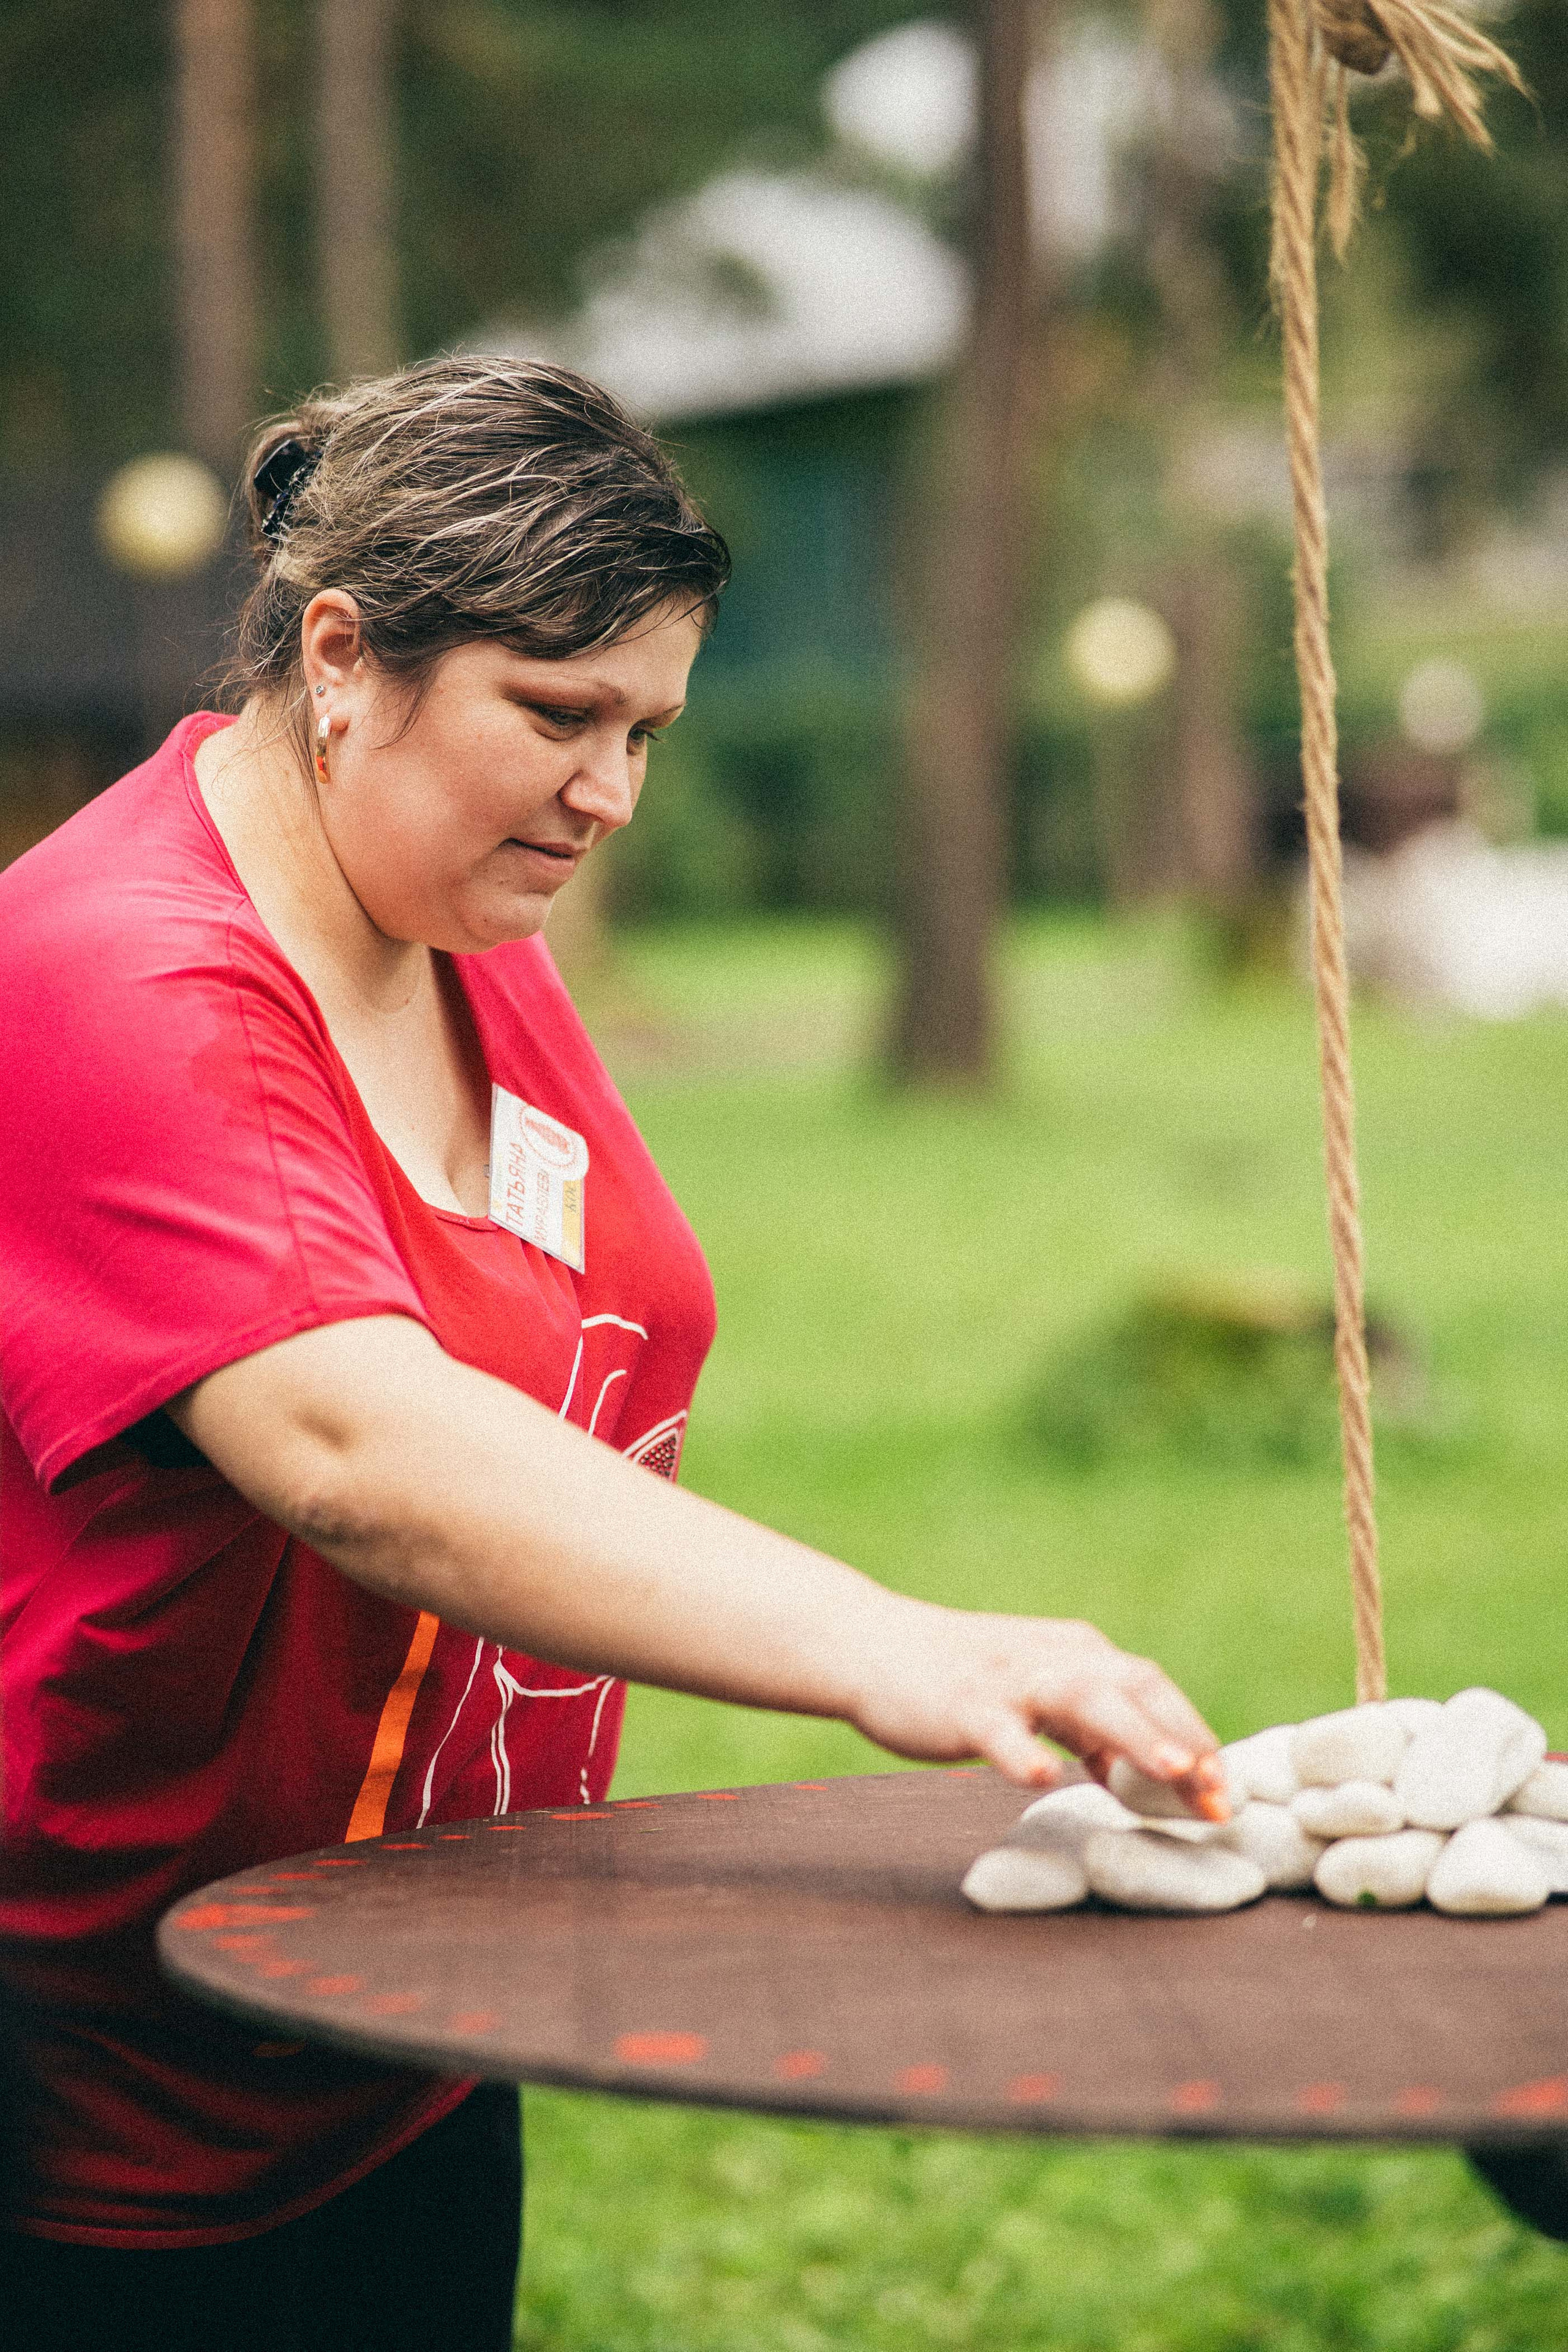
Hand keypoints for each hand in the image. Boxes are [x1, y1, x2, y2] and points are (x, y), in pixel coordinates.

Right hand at [849, 1603, 1226, 1817]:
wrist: (872, 1646)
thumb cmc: (961, 1679)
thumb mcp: (1036, 1696)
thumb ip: (1085, 1727)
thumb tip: (1133, 1772)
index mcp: (1077, 1654)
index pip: (1152, 1689)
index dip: (1196, 1737)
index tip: (1226, 1792)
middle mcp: (1053, 1658)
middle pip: (1134, 1685)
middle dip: (1183, 1736)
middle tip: (1219, 1790)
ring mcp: (1008, 1681)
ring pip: (1081, 1697)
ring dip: (1131, 1732)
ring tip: (1170, 1769)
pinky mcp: (963, 1705)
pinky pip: (998, 1729)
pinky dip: (1021, 1750)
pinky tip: (1041, 1775)